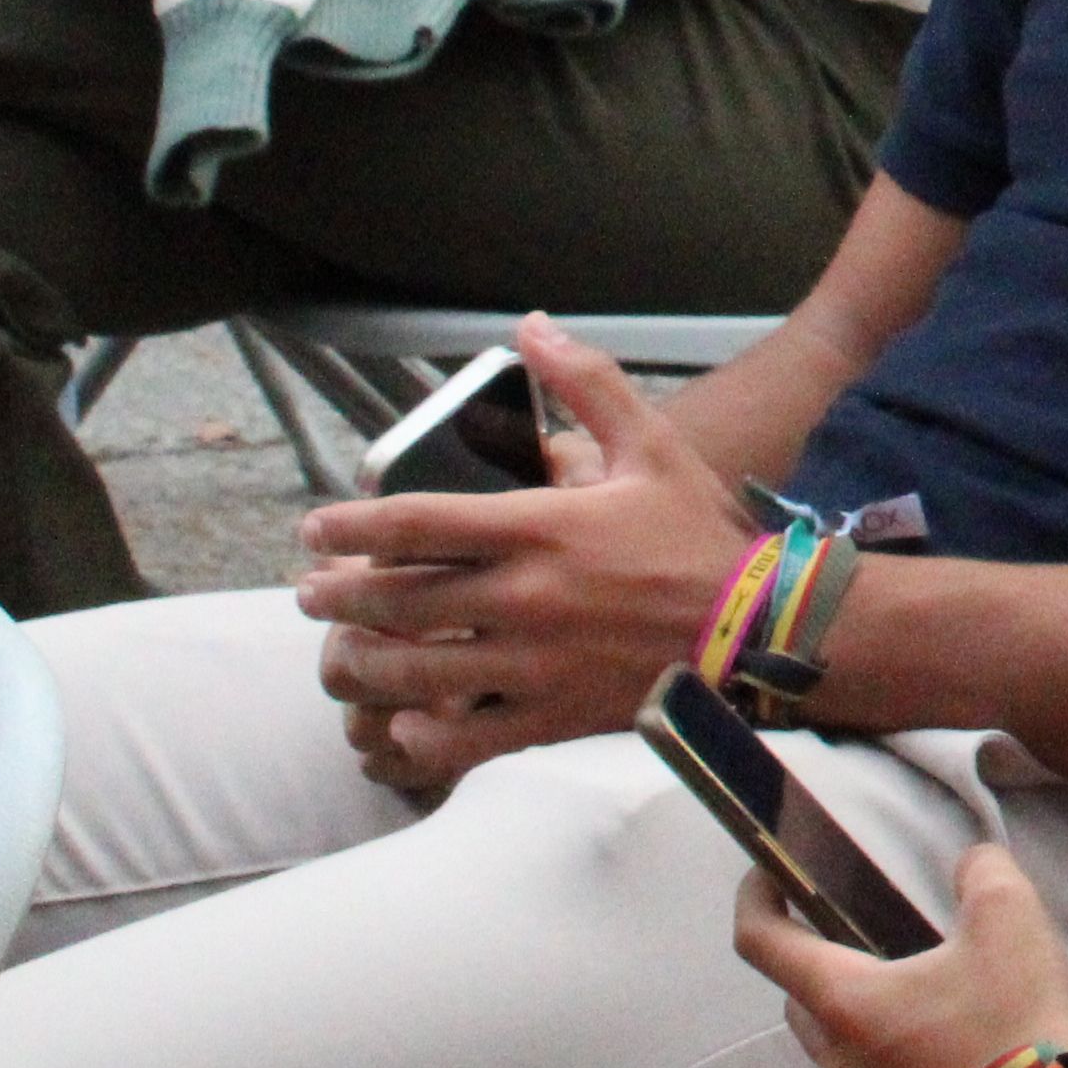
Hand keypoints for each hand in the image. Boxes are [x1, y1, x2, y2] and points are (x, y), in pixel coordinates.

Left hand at [286, 317, 756, 785]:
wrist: (757, 629)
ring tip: (340, 653)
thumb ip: (585, 384)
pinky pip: (463, 741)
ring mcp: (533, 665)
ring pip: (414, 674)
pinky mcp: (550, 716)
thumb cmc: (698, 536)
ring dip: (361, 663)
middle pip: (397, 602)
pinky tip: (401, 721)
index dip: (349, 525)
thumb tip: (531, 326)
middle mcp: (524, 599)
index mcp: (542, 529)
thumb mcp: (650, 445)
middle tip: (310, 591)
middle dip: (337, 596)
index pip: (415, 524)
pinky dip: (420, 735)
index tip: (314, 528)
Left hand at [741, 847, 1067, 1067]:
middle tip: (862, 934)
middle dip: (815, 963)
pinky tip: (951, 1047)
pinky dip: (894, 1059)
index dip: (756, 898)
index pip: (762, 944)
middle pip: (798, 1001)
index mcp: (844, 1001)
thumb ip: (980, 870)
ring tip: (918, 993)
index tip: (767, 872)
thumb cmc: (1018, 1019)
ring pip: (837, 1049)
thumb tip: (971, 863)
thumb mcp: (1009, 914)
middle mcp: (838, 1060)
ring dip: (860, 1016)